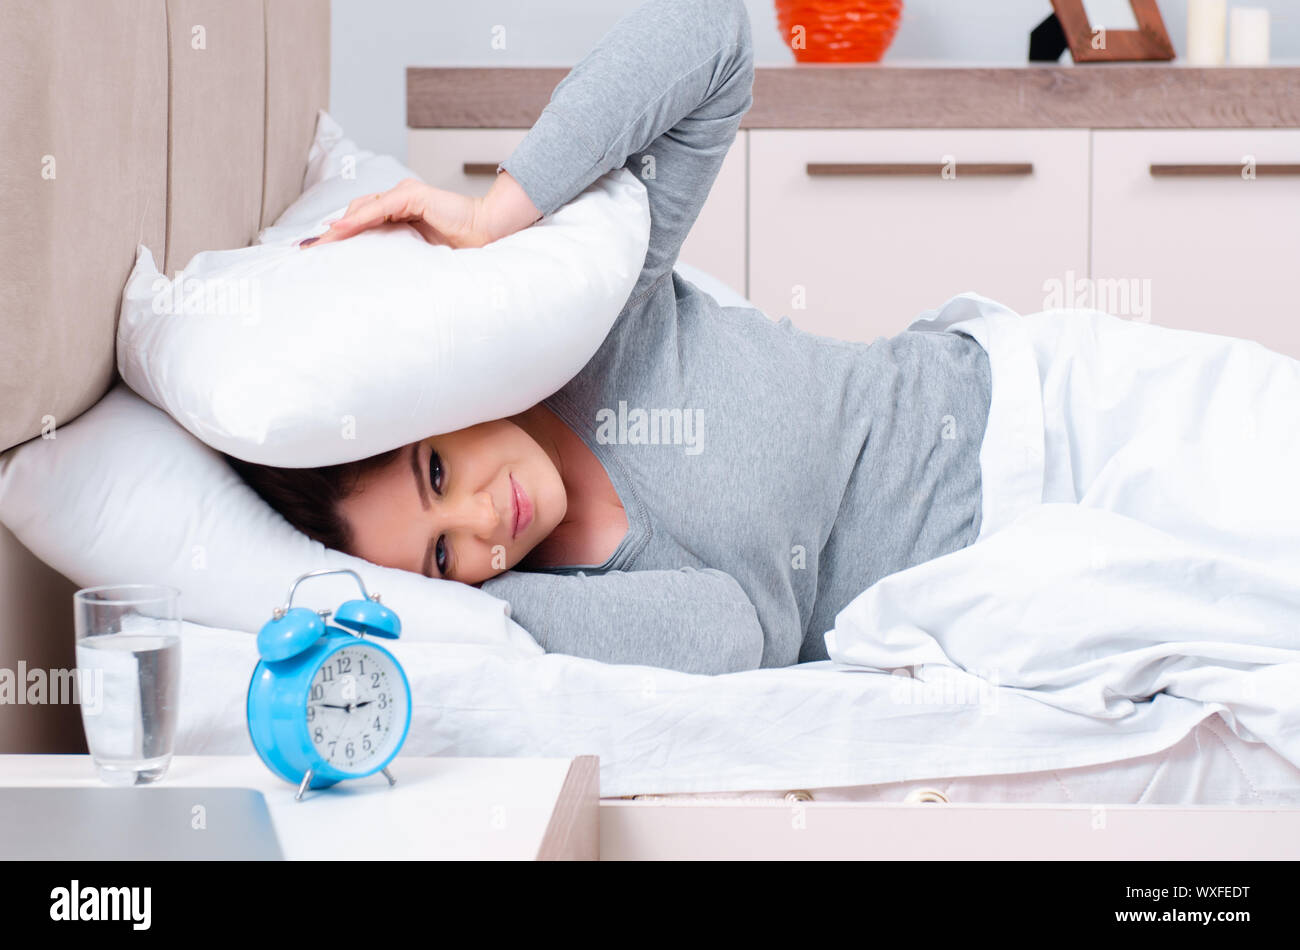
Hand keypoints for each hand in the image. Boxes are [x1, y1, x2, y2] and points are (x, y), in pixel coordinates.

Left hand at [303, 171, 540, 249]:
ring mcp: (406, 194)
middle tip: (310, 251)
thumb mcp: (416, 253)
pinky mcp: (413, 195)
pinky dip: (359, 218)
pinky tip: (342, 229)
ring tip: (321, 243)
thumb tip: (367, 269)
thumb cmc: (459, 247)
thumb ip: (393, 252)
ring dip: (341, 226)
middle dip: (333, 232)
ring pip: (364, 208)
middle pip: (357, 212)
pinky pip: (380, 206)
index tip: (317, 253)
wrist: (486, 235)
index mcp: (400, 214)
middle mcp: (399, 200)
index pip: (362, 221)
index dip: (339, 235)